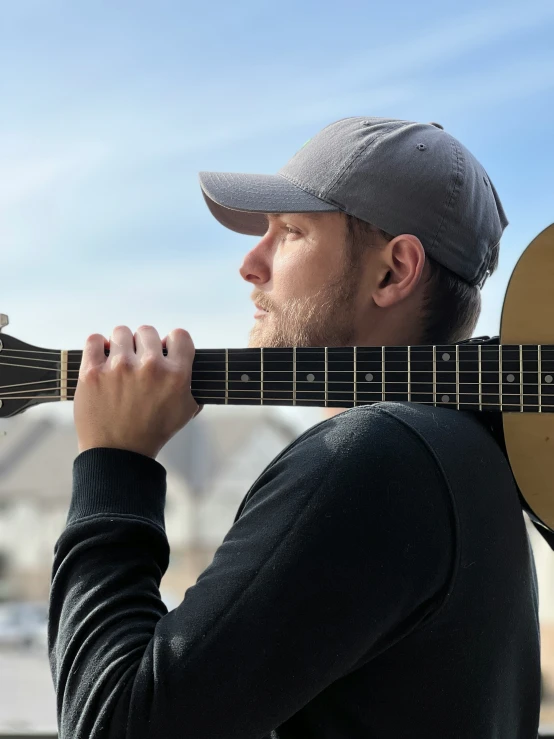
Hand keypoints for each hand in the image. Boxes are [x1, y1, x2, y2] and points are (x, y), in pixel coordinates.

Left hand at [74, 325, 202, 458]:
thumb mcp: (186, 410)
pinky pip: (94, 339)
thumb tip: (190, 364)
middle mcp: (149, 366)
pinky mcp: (92, 372)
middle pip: (147, 331)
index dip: (172, 343)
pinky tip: (102, 358)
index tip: (164, 352)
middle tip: (139, 363)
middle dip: (143, 345)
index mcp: (176, 374)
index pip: (179, 335)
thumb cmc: (152, 432)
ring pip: (120, 332)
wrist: (118, 453)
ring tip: (119, 363)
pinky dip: (97, 346)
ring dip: (121, 345)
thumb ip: (192, 384)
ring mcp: (119, 367)